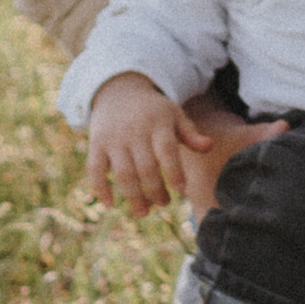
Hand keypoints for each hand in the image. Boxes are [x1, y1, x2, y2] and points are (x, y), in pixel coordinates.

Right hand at [86, 72, 282, 220]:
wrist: (118, 92)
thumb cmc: (153, 110)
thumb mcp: (174, 115)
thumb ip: (191, 133)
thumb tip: (209, 146)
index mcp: (157, 125)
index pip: (167, 151)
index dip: (174, 171)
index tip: (181, 190)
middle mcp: (134, 132)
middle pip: (145, 168)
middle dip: (155, 190)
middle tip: (164, 203)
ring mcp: (113, 139)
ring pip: (123, 173)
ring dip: (132, 196)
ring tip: (143, 211)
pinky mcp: (96, 145)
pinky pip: (95, 169)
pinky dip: (100, 188)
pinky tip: (109, 204)